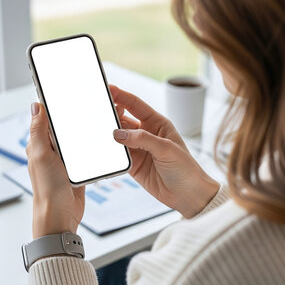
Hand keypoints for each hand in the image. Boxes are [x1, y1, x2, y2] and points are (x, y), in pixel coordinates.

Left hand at [26, 102, 84, 238]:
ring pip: (77, 139)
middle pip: (64, 127)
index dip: (55, 106)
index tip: (66, 93)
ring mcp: (65, 159)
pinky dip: (92, 147)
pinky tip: (100, 140)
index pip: (46, 118)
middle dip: (74, 117)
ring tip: (97, 119)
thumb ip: (39, 130)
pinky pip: (86, 153)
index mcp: (39, 144)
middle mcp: (51, 150)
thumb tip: (36, 106)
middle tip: (88, 103)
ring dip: (85, 132)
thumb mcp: (42, 154)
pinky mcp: (77, 168)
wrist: (61, 215)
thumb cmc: (47, 188)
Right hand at [110, 85, 218, 217]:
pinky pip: (117, 155)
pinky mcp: (133, 165)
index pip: (135, 105)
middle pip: (123, 119)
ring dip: (108, 134)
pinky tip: (101, 149)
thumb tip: (118, 134)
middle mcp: (146, 134)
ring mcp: (138, 149)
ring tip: (97, 130)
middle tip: (99, 112)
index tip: (108, 89)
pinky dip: (109, 152)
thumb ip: (143, 139)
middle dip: (111, 114)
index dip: (121, 96)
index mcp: (157, 123)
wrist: (188, 195)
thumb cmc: (185, 169)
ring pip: (118, 137)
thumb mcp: (167, 149)